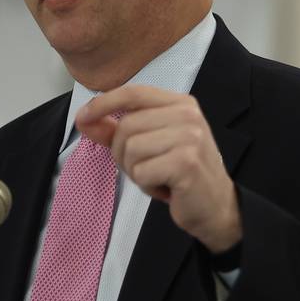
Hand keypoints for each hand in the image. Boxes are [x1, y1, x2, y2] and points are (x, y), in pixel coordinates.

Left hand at [75, 85, 241, 253]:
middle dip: (123, 154)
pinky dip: (146, 185)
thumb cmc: (180, 173)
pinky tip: (166, 188)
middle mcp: (187, 114)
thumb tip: (84, 120)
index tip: (82, 118)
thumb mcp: (150, 145)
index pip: (133, 93)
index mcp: (180, 103)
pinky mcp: (186, 162)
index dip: (103, 103)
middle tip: (145, 169)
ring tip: (158, 177)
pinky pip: (142, 172)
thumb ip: (117, 130)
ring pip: (131, 149)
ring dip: (136, 171)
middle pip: (127, 126)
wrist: (217, 207)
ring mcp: (190, 137)